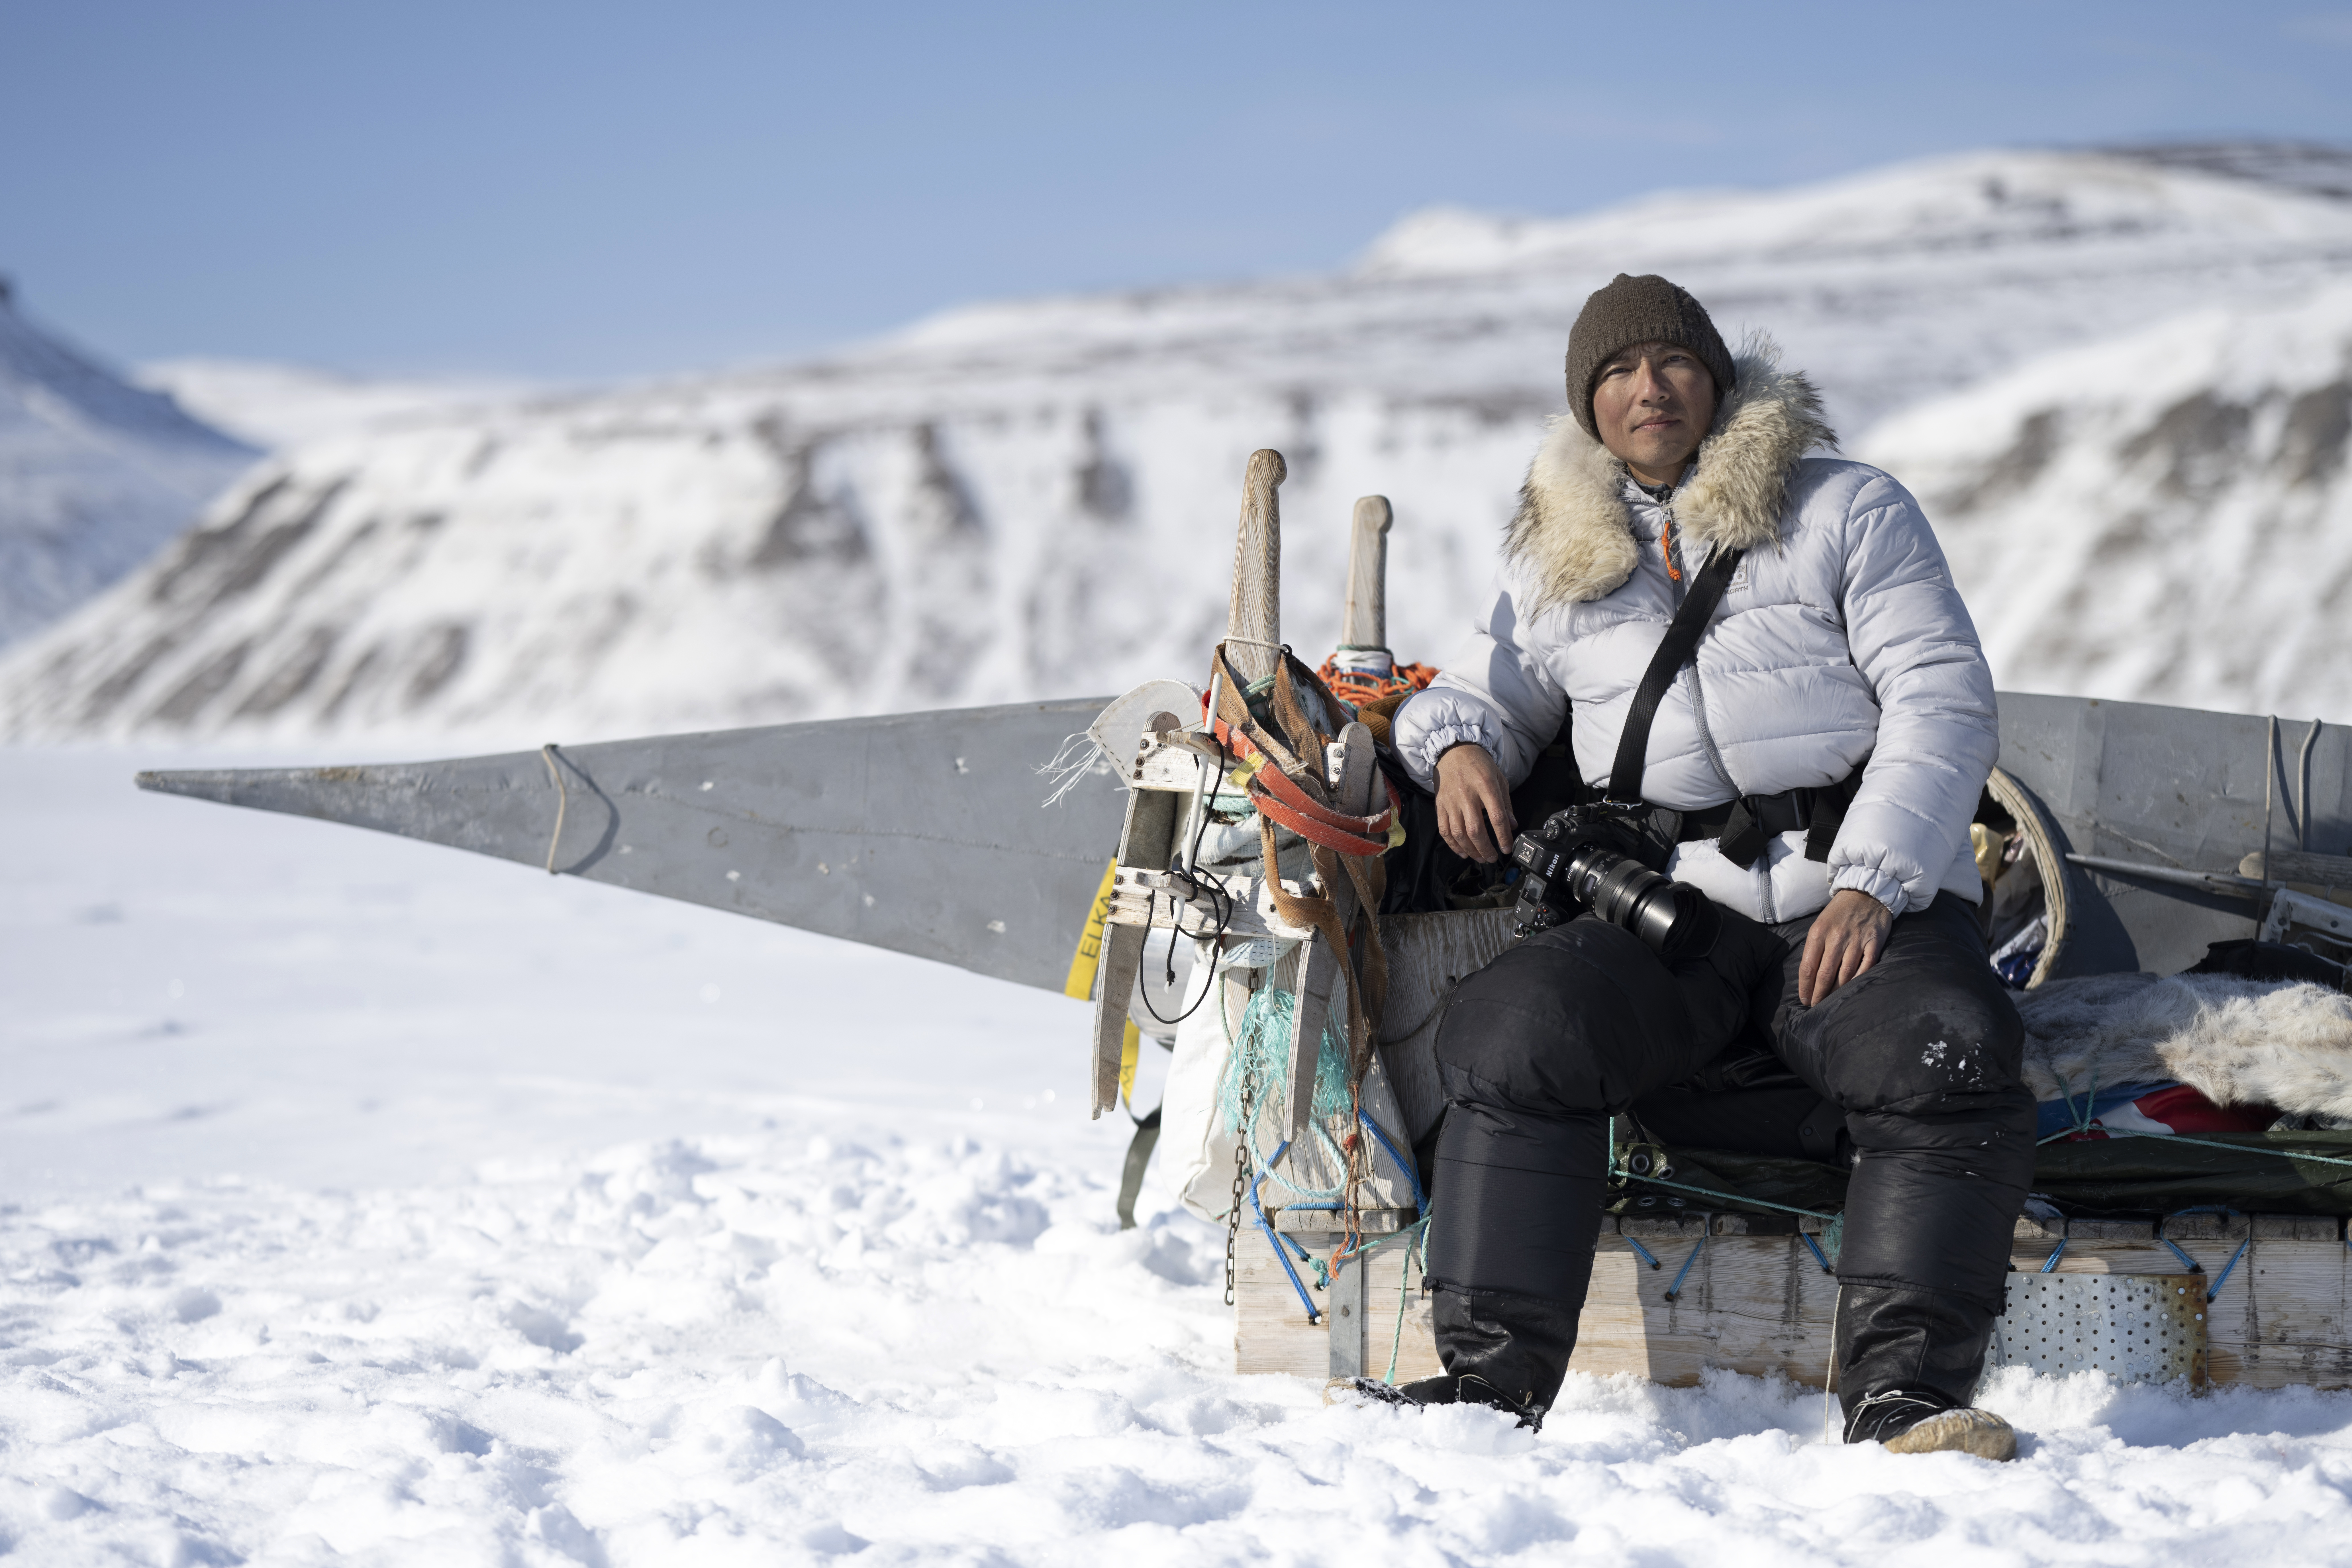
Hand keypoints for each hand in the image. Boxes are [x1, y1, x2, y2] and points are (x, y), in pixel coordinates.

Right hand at [1435, 743, 1517, 862]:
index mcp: (1485, 786)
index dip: (1503, 836)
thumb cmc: (1478, 764)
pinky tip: (1462, 852)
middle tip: (1493, 858)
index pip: (1496, 817)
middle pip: (1476, 830)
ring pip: (1459, 833)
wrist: (1453, 750)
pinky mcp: (1440, 805)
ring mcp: (1451, 801)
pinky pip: (1444, 830)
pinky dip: (1453, 845)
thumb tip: (1511, 825)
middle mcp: (1466, 795)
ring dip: (1470, 850)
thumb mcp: (1499, 778)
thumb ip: (1506, 803)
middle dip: (1485, 849)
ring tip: (1480, 857)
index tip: (1507, 848)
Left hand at [1799, 888, 1893, 1006]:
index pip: (1808, 967)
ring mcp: (1856, 941)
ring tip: (1831, 1002)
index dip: (1805, 987)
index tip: (1804, 999)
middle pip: (1825, 974)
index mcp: (1818, 933)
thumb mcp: (1820, 924)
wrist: (1866, 892)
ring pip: (1845, 975)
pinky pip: (1865, 968)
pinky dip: (1857, 981)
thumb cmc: (1839, 912)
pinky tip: (1852, 990)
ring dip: (1837, 992)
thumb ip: (1815, 947)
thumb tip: (1809, 975)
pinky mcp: (1874, 943)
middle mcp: (1836, 938)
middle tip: (1816, 1006)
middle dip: (1819, 994)